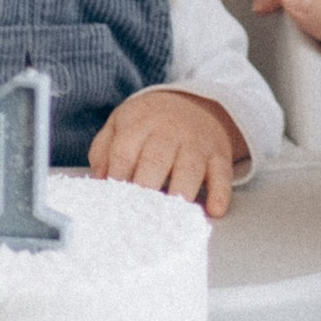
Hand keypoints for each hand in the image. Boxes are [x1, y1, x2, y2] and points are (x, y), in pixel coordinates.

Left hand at [89, 85, 243, 219]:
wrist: (193, 102)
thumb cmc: (148, 123)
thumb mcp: (120, 125)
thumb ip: (104, 152)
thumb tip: (99, 182)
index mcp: (139, 124)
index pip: (124, 151)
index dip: (118, 177)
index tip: (113, 201)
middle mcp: (169, 131)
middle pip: (156, 160)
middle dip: (146, 187)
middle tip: (138, 214)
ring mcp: (196, 142)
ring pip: (190, 168)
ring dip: (181, 193)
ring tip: (172, 217)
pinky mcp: (219, 154)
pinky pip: (221, 173)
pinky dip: (220, 193)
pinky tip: (213, 211)